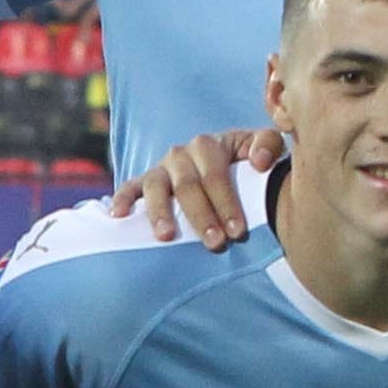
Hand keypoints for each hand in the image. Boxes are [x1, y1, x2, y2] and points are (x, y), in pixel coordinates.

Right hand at [99, 124, 279, 249]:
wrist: (222, 165)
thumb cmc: (245, 163)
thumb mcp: (261, 147)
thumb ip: (268, 145)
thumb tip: (259, 163)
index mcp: (209, 144)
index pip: (216, 176)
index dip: (226, 203)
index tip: (237, 231)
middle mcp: (181, 153)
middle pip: (188, 186)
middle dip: (201, 216)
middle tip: (215, 243)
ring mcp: (161, 168)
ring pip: (157, 188)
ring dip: (161, 213)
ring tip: (167, 237)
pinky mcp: (144, 182)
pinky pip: (129, 188)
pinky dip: (122, 199)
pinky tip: (119, 216)